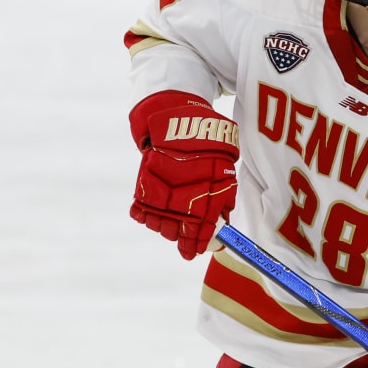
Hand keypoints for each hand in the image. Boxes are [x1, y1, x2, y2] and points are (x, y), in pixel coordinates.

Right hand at [129, 91, 239, 259]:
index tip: (201, 251)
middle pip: (180, 228)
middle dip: (184, 241)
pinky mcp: (143, 183)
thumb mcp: (224, 163)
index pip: (204, 223)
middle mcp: (182, 189)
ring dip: (167, 230)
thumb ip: (223, 193)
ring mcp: (161, 187)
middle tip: (187, 248)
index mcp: (207, 185)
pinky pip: (142, 211)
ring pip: (160, 222)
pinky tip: (156, 217)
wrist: (176, 117)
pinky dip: (148, 217)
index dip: (202, 241)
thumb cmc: (207, 141)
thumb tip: (223, 221)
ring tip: (173, 230)